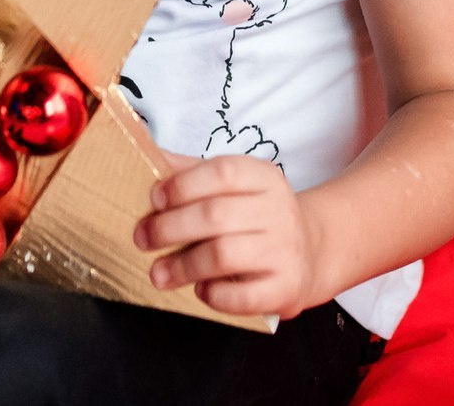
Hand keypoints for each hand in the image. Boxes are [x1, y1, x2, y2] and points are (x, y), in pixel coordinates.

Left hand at [133, 153, 325, 318]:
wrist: (311, 252)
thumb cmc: (257, 217)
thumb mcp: (235, 186)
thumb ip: (193, 172)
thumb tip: (149, 157)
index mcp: (264, 178)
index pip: (222, 172)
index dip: (183, 185)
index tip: (154, 199)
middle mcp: (279, 210)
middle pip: (215, 215)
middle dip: (170, 228)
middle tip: (142, 239)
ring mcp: (285, 250)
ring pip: (224, 255)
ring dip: (182, 266)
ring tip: (158, 273)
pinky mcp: (286, 287)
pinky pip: (242, 296)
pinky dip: (213, 295)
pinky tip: (200, 290)